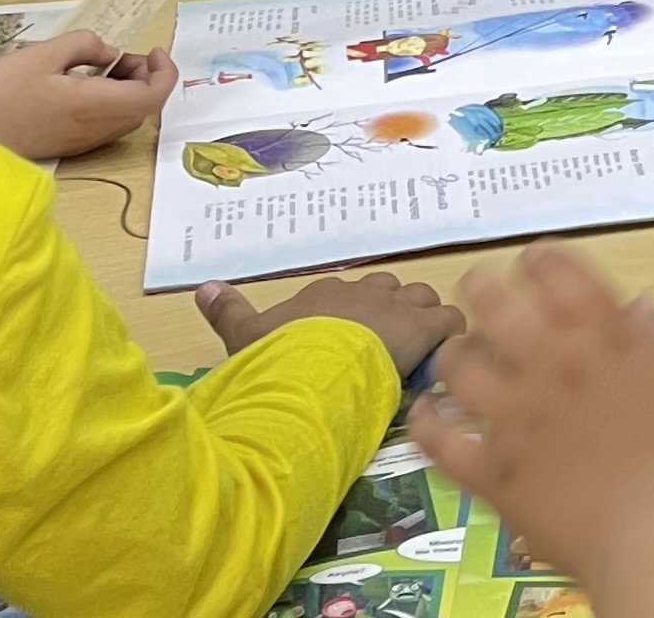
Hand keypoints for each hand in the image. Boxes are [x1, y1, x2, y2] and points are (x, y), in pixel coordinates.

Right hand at [0, 32, 175, 160]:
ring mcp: (82, 144)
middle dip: (144, 77)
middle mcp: (96, 131)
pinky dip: (108, 104)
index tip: (152, 50)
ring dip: (127, 91)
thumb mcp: (45, 53)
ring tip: (103, 67)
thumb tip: (110, 52)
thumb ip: (85, 45)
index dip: (164, 72)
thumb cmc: (1, 90)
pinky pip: (104, 126)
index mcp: (96, 107)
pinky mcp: (67, 147)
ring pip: (126, 119)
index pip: (154, 97)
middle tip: (121, 55)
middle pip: (144, 108)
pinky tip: (82, 85)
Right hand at [199, 269, 460, 378]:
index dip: (358, 317)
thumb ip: (227, 311)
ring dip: (424, 323)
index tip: (356, 342)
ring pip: (423, 302)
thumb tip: (203, 288)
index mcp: (324, 295)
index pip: (351, 295)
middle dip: (395, 315)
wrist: (310, 365)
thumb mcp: (243, 336)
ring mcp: (395, 308)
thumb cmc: (277, 355)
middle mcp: (362, 293)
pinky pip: (449, 322)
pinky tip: (444, 358)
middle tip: (391, 349)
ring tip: (421, 353)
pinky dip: (450, 337)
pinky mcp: (422, 327)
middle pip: (391, 293)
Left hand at [408, 248, 653, 615]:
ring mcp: (515, 418)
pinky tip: (423, 414)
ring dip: (454, 353)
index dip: (542, 260)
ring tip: (453, 351)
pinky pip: (442, 441)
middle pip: (499, 308)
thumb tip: (638, 307)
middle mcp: (552, 365)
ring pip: (460, 368)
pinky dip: (426, 424)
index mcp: (606, 338)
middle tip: (475, 285)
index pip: (562, 276)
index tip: (533, 259)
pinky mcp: (492, 470)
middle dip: (482, 288)